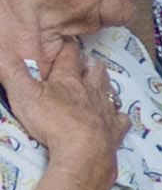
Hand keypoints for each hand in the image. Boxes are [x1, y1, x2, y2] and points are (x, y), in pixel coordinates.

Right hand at [0, 26, 122, 174]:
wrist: (83, 150)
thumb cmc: (52, 120)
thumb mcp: (23, 93)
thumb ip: (11, 71)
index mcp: (68, 80)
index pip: (69, 56)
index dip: (68, 46)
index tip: (68, 39)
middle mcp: (91, 91)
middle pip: (95, 72)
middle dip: (91, 65)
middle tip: (89, 62)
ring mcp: (105, 111)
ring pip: (110, 92)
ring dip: (106, 86)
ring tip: (103, 83)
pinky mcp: (115, 131)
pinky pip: (121, 121)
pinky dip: (119, 118)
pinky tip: (118, 118)